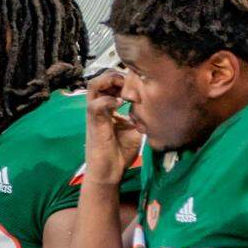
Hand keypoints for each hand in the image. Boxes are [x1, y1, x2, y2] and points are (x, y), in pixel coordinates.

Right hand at [84, 70, 142, 184]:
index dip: (122, 79)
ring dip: (109, 82)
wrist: (109, 172)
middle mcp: (98, 108)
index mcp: (107, 108)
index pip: (109, 83)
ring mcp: (95, 115)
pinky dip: (108, 101)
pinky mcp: (94, 124)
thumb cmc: (119, 153)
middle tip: (129, 83)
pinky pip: (95, 105)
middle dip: (115, 75)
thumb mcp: (135, 128)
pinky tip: (120, 104)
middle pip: (99, 78)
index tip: (137, 84)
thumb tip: (154, 105)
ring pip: (93, 85)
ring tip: (123, 89)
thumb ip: (138, 115)